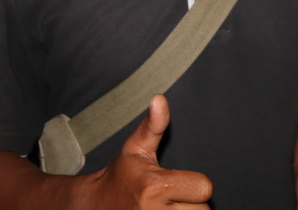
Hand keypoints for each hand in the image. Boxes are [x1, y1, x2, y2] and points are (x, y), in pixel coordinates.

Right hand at [84, 94, 211, 208]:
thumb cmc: (121, 175)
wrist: (93, 207)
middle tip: (175, 198)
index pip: (204, 188)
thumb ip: (154, 125)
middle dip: (192, 203)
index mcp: (156, 186)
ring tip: (171, 208)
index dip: (196, 185)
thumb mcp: (135, 148)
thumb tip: (159, 98)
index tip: (181, 183)